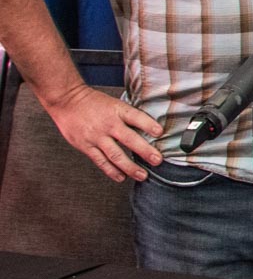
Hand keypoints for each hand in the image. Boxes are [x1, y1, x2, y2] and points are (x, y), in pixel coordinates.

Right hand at [45, 83, 162, 181]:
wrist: (66, 101)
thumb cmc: (93, 102)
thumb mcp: (114, 103)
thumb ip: (128, 116)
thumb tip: (149, 127)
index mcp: (117, 110)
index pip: (136, 117)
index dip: (149, 125)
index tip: (160, 133)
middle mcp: (108, 124)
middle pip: (129, 139)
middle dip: (145, 151)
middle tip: (157, 160)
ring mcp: (96, 136)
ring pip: (115, 155)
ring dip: (130, 167)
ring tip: (142, 175)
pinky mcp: (85, 146)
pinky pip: (100, 161)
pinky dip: (111, 171)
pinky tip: (121, 177)